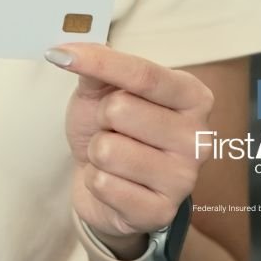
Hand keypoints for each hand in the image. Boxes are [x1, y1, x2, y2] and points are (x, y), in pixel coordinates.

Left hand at [46, 43, 212, 250]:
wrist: (109, 181)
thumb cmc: (112, 127)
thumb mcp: (103, 89)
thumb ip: (96, 66)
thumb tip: (73, 47)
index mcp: (192, 96)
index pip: (143, 74)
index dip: (100, 61)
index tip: (61, 52)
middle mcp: (198, 137)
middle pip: (120, 109)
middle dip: (100, 117)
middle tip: (111, 127)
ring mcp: (184, 179)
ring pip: (108, 149)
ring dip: (96, 151)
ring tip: (112, 155)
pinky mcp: (161, 213)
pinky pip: (104, 184)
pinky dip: (96, 180)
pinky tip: (115, 182)